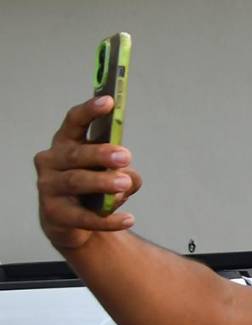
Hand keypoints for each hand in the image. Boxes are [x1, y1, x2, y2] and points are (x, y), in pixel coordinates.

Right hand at [34, 97, 140, 250]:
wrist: (73, 223)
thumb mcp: (110, 173)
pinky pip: (83, 217)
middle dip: (101, 153)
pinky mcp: (54, 215)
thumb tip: (127, 177)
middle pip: (76, 154)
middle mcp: (51, 162)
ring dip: (102, 182)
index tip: (109, 100)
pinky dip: (107, 218)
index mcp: (66, 144)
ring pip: (76, 181)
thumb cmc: (93, 189)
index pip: (74, 122)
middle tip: (126, 155)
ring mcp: (49, 188)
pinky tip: (128, 219)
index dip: (90, 111)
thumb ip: (123, 171)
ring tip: (125, 184)